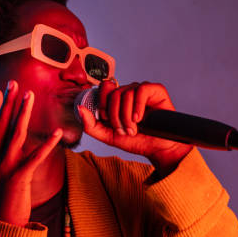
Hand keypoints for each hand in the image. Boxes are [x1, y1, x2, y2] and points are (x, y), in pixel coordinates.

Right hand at [0, 80, 62, 225]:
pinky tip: (58, 133)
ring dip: (24, 113)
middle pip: (2, 124)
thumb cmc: (1, 202)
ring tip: (31, 96)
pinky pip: (35, 157)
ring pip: (15, 134)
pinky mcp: (19, 178)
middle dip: (9, 102)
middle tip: (14, 83)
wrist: (0, 226)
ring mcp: (4, 168)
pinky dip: (47, 144)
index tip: (0, 91)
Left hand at [76, 80, 192, 168]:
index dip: (103, 104)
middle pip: (113, 93)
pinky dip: (138, 106)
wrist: (157, 149)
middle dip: (115, 116)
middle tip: (124, 130)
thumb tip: (79, 108)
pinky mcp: (156, 90)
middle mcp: (129, 91)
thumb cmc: (136, 141)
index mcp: (117, 99)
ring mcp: (142, 90)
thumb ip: (91, 125)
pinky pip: (141, 90)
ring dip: (127, 116)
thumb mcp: (108, 136)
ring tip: (134, 129)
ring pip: (126, 93)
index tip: (108, 120)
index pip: (104, 88)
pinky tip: (140, 118)